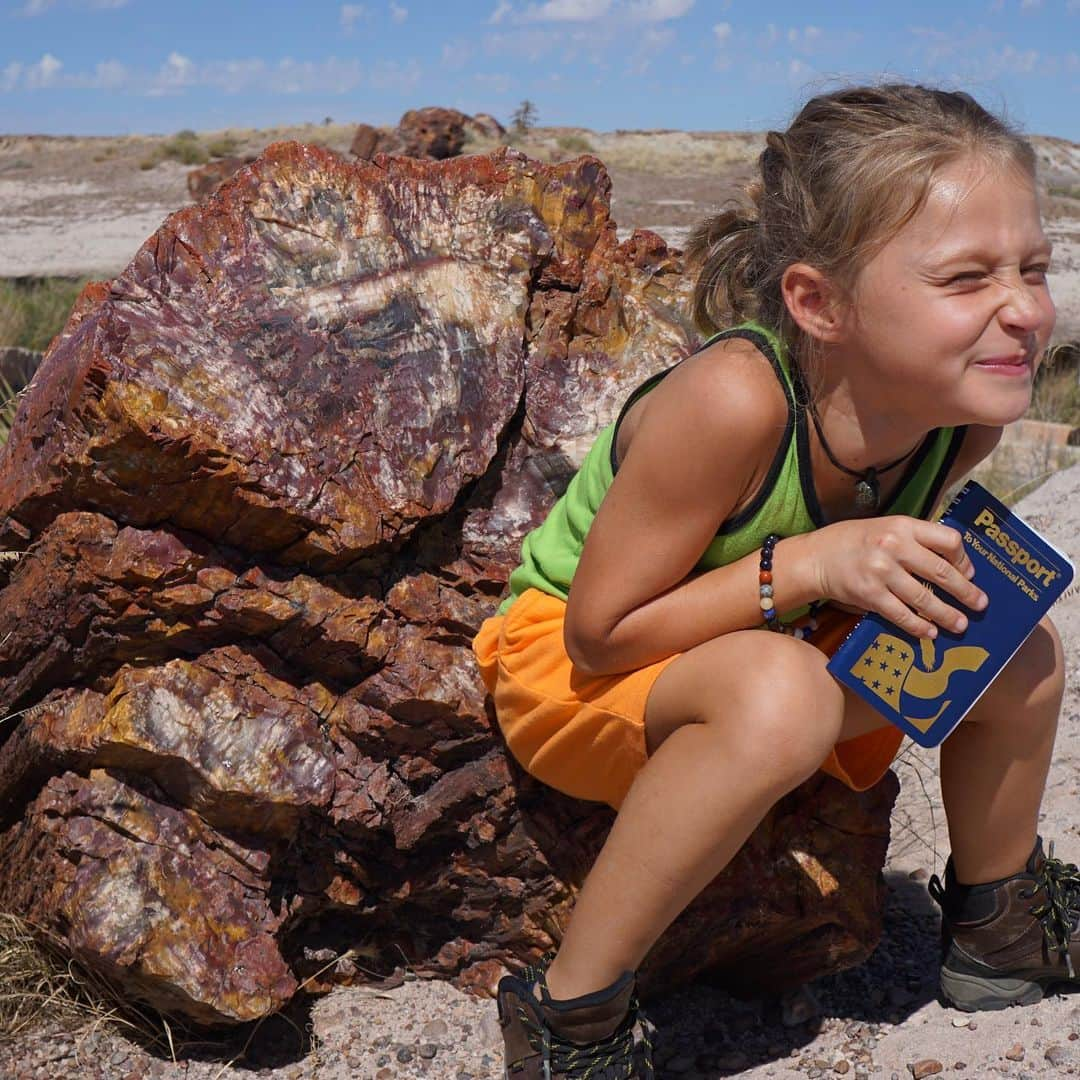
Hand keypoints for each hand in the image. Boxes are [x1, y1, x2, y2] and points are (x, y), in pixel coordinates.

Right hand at [800, 516, 987, 638]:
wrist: (815, 558)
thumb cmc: (852, 542)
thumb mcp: (884, 528)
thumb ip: (914, 540)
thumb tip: (950, 563)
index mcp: (902, 526)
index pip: (948, 540)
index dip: (964, 559)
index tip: (969, 573)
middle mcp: (893, 547)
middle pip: (942, 572)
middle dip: (965, 592)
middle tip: (980, 604)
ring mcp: (881, 572)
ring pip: (925, 598)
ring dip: (947, 614)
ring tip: (960, 624)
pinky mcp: (870, 595)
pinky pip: (902, 615)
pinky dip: (919, 626)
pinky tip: (930, 632)